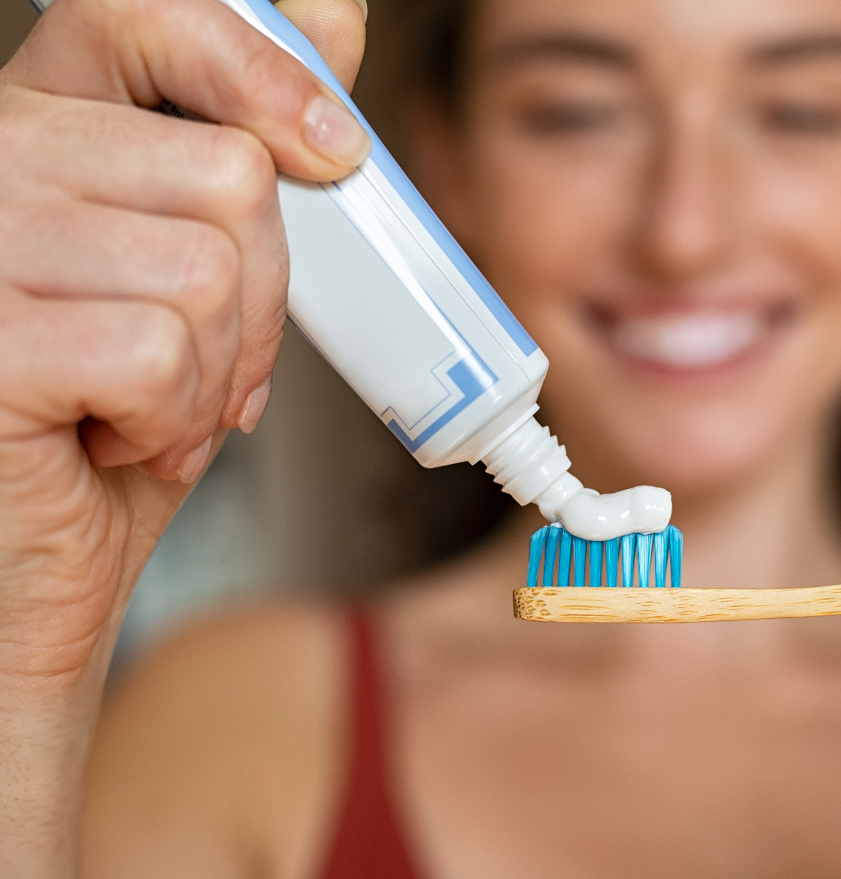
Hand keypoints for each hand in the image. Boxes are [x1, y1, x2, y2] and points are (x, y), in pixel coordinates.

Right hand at [0, 0, 364, 871]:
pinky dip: (174, 418)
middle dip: (258, 298)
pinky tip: (120, 444)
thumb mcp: (187, 283)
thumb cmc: (108, 435)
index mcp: (36, 135)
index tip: (332, 152)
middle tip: (207, 370)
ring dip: (217, 370)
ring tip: (158, 415)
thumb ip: (236, 159)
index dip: (257, 72)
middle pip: (224, 175)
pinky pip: (158, 349)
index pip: (144, 22)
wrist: (28, 577)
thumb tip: (332, 19)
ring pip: (204, 268)